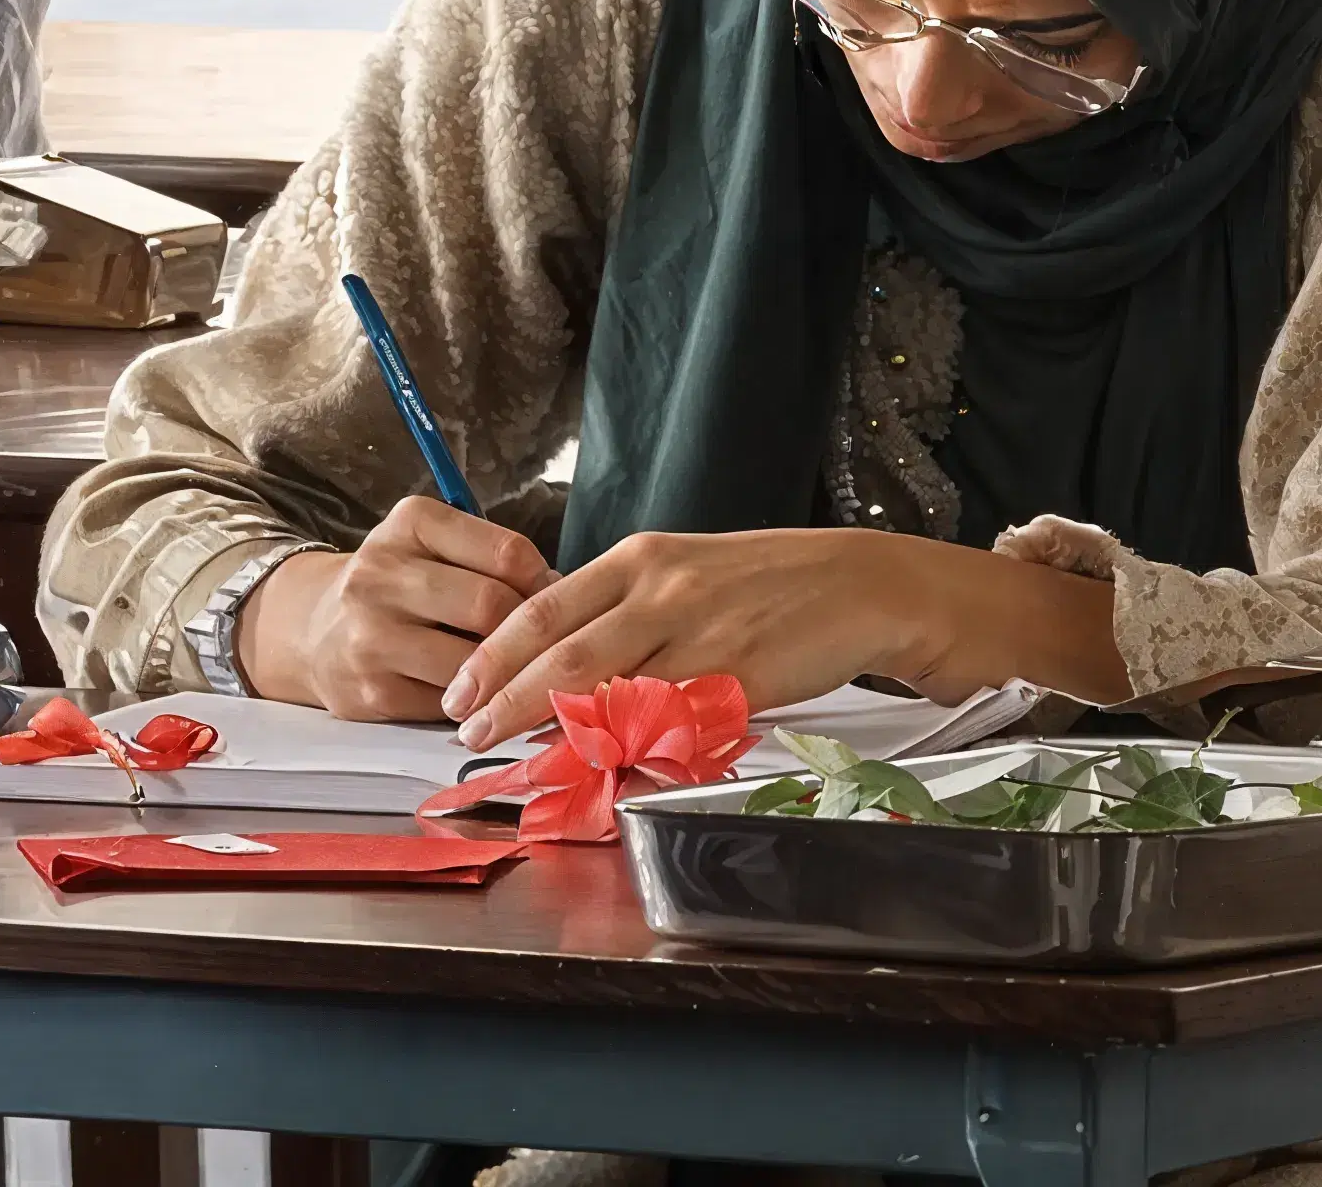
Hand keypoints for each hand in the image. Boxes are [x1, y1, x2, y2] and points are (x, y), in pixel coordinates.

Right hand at [245, 495, 559, 723]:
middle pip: (492, 606)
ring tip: (515, 673)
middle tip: (542, 645)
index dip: (545, 583)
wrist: (314, 631)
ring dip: (505, 674)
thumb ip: (493, 560)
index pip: (508, 553)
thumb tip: (566, 599)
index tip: (552, 602)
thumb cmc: (399, 586)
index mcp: (410, 524)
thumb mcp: (434, 546)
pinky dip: (475, 704)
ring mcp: (372, 635)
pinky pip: (451, 703)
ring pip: (473, 661)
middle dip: (529, 633)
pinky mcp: (373, 691)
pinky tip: (479, 697)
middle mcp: (381, 573)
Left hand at [448, 526, 1102, 732]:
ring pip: (608, 680)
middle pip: (562, 645)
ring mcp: (700, 628)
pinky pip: (672, 712)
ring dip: (553, 720)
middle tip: (465, 727)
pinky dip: (630, 739)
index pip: (546, 606)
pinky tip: (601, 761)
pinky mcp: (739, 671)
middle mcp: (662, 587)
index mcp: (642, 560)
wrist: (862, 584)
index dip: (496, 652)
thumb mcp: (690, 577)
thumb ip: (630, 618)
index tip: (459, 687)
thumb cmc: (772, 584)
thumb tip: (569, 669)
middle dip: (506, 692)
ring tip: (513, 748)